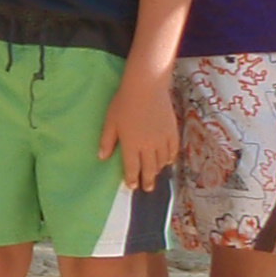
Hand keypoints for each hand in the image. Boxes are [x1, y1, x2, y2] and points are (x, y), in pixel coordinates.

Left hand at [100, 64, 179, 189]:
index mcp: (131, 144)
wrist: (147, 87)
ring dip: (158, 169)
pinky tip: (168, 161)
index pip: (132, 167)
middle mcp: (148, 146)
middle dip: (148, 180)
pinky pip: (173, 150)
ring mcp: (162, 139)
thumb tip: (102, 157)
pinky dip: (170, 158)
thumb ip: (107, 141)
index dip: (132, 178)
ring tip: (155, 174)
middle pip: (149, 168)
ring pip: (162, 161)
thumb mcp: (110, 122)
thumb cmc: (124, 103)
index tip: (132, 186)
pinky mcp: (172, 132)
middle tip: (147, 188)